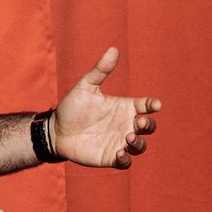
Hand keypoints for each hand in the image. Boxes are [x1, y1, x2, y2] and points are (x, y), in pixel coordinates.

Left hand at [53, 47, 160, 168]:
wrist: (56, 131)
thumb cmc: (72, 107)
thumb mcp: (86, 86)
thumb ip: (100, 70)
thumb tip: (113, 49)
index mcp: (124, 107)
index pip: (146, 106)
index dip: (153, 105)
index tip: (155, 105)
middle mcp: (125, 125)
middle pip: (148, 127)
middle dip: (148, 125)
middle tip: (138, 122)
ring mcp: (119, 142)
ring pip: (140, 146)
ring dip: (139, 143)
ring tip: (128, 137)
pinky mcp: (110, 157)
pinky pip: (125, 162)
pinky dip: (126, 159)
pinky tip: (119, 154)